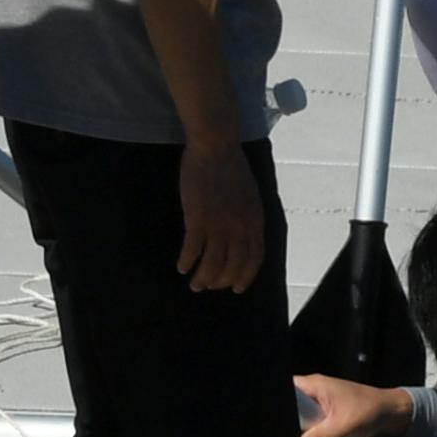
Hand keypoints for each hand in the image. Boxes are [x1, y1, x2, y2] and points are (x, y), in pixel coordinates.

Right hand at [174, 137, 265, 292]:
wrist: (216, 148)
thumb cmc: (231, 168)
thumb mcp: (250, 196)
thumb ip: (248, 217)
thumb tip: (243, 236)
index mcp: (255, 220)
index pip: (255, 258)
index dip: (246, 276)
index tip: (236, 288)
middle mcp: (240, 226)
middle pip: (233, 265)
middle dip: (221, 281)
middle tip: (209, 286)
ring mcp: (220, 223)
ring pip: (213, 263)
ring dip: (203, 278)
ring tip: (194, 283)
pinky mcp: (198, 217)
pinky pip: (193, 249)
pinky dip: (187, 261)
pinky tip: (182, 266)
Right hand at [294, 374, 411, 436]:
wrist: (392, 415)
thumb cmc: (371, 410)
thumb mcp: (345, 425)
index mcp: (314, 386)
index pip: (285, 392)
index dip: (281, 409)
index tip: (290, 427)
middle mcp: (313, 394)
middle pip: (292, 414)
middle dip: (300, 434)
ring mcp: (319, 407)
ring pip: (302, 427)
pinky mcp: (325, 419)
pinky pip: (313, 433)